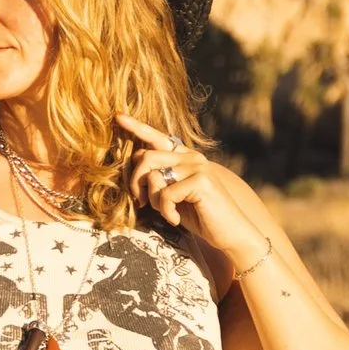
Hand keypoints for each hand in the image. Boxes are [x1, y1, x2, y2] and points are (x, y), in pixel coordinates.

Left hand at [123, 121, 266, 288]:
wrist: (230, 234)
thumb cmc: (200, 216)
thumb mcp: (174, 196)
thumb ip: (158, 180)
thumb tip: (135, 165)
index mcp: (185, 157)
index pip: (156, 137)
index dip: (136, 127)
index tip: (118, 115)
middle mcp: (191, 156)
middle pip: (146, 157)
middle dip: (136, 183)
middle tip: (141, 203)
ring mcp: (198, 166)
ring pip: (154, 176)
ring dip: (153, 201)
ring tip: (166, 212)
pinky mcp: (202, 180)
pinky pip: (166, 193)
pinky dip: (165, 211)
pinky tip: (175, 219)